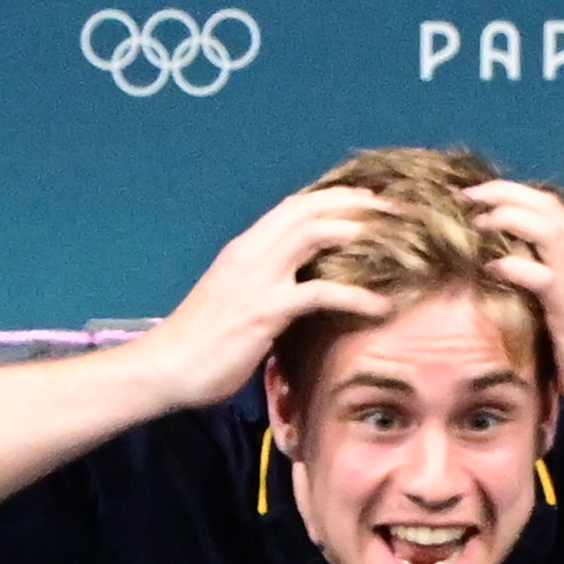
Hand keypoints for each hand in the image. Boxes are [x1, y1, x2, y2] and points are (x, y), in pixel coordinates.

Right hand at [144, 180, 391, 413]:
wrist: (166, 365)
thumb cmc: (201, 341)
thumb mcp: (235, 299)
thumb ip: (265, 284)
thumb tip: (298, 288)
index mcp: (244, 248)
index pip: (293, 207)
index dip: (333, 198)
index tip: (368, 201)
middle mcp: (251, 252)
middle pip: (309, 209)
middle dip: (354, 203)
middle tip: (394, 209)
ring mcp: (257, 279)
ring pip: (313, 233)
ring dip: (358, 231)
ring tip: (397, 239)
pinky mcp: (265, 310)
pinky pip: (318, 294)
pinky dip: (354, 296)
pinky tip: (380, 306)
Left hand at [466, 178, 563, 429]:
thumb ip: (549, 291)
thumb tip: (510, 280)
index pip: (553, 210)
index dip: (516, 196)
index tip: (481, 199)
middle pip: (547, 206)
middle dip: (503, 193)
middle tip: (467, 196)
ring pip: (545, 226)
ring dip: (506, 216)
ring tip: (477, 221)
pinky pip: (540, 273)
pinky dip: (512, 264)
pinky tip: (491, 266)